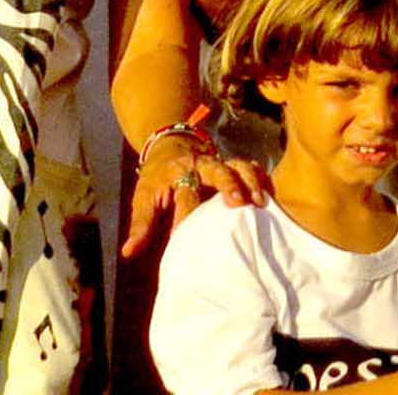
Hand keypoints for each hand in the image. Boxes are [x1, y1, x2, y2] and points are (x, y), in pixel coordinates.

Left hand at [121, 136, 269, 256]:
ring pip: (239, 165)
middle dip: (229, 184)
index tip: (188, 235)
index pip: (184, 193)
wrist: (170, 145)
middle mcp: (201, 164)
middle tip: (238, 202)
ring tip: (261, 202)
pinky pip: (251, 167)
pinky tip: (269, 196)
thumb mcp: (143, 198)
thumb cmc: (157, 178)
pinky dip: (261, 178)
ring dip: (251, 182)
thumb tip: (128, 253)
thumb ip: (141, 225)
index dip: (186, 214)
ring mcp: (220, 162)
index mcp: (178, 173)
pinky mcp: (233, 164)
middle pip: (218, 170)